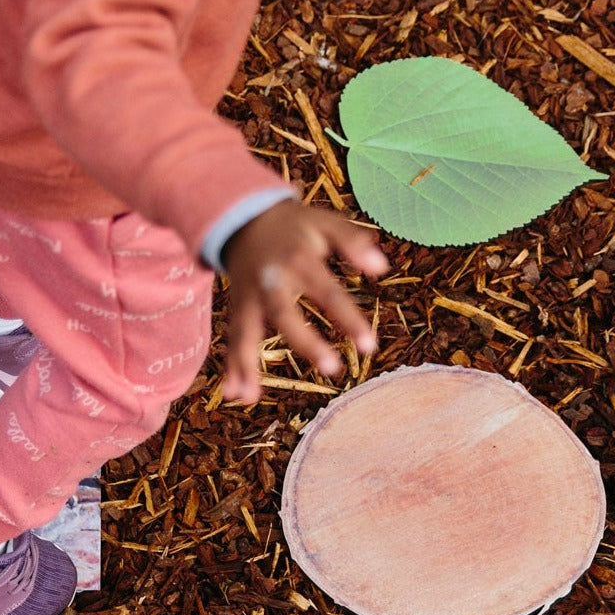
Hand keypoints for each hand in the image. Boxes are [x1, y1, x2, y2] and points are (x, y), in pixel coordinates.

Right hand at [220, 198, 388, 402]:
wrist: (243, 217)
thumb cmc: (293, 225)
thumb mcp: (325, 222)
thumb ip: (353, 241)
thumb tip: (382, 267)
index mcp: (298, 260)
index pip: (328, 293)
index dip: (349, 319)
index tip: (369, 346)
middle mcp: (269, 281)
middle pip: (285, 315)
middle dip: (306, 343)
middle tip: (333, 369)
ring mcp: (249, 297)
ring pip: (246, 333)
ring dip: (246, 365)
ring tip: (250, 397)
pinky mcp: (237, 309)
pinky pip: (234, 340)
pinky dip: (231, 367)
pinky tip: (237, 395)